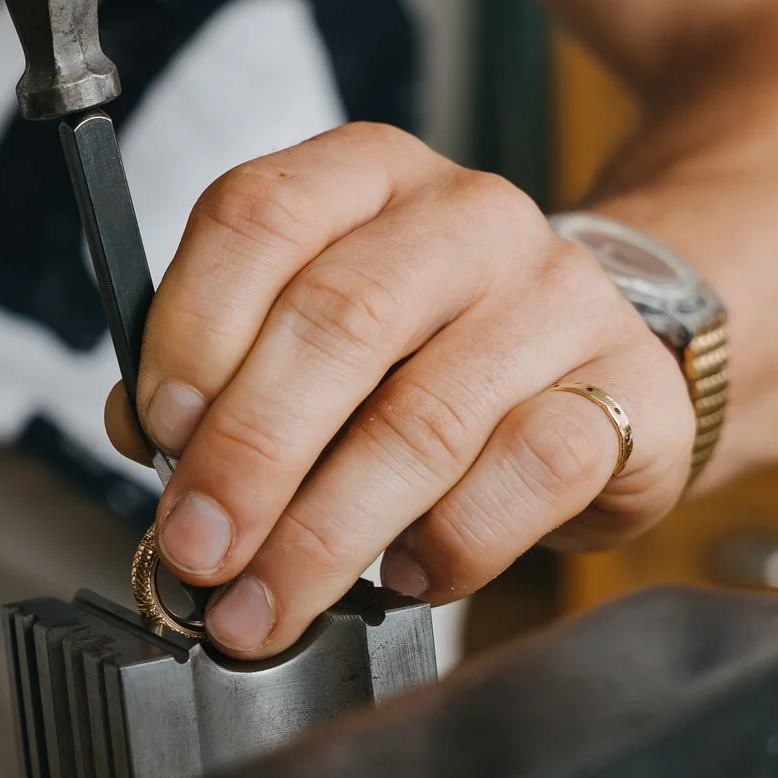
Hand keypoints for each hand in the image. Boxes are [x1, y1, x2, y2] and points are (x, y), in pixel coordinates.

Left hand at [105, 124, 693, 658]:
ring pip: (422, 418)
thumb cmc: (431, 351)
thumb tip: (147, 435)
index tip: (159, 430)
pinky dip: (448, 544)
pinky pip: (526, 474)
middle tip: (199, 549)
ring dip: (324, 532)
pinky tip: (403, 577)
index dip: (193, 327)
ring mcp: (556, 294)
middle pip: (336, 320)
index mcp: (366, 174)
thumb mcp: (321, 330)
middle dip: (249, 455)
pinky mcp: (629, 386)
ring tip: (267, 604)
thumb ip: (226, 366)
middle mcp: (466, 214)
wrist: (604, 359)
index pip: (257, 215)